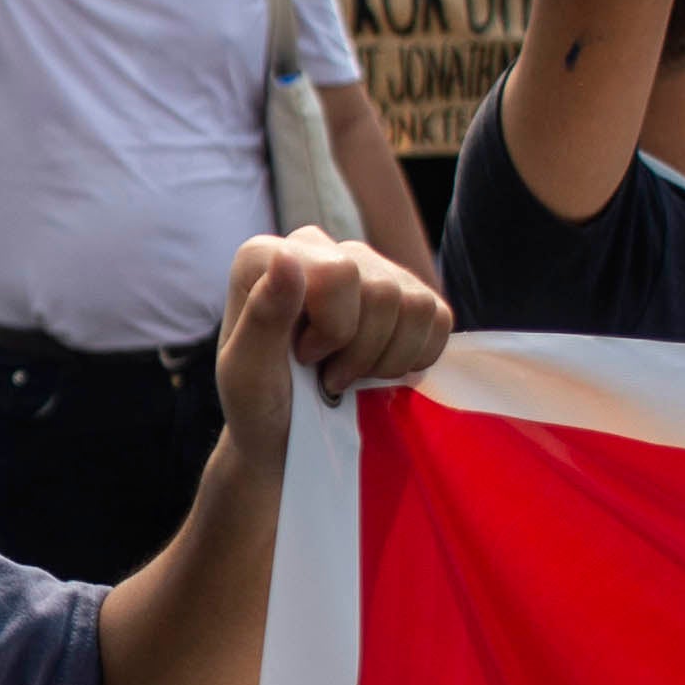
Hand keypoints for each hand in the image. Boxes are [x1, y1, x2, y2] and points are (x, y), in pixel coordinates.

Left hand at [214, 230, 453, 470]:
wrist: (287, 436)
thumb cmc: (258, 407)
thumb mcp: (247, 375)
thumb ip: (263, 316)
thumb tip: (287, 257)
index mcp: (266, 258)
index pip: (339, 273)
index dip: (334, 329)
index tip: (303, 358)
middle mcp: (315, 248)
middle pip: (382, 291)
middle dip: (360, 351)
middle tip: (326, 376)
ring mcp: (363, 265)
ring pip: (414, 304)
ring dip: (385, 359)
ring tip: (349, 374)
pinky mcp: (401, 292)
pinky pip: (438, 316)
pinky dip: (414, 357)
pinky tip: (377, 369)